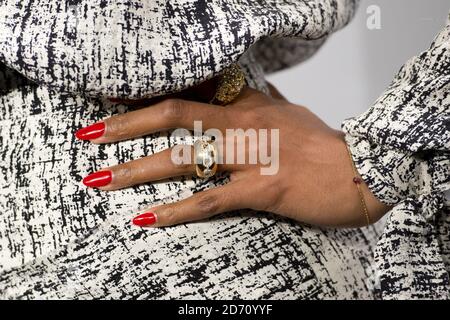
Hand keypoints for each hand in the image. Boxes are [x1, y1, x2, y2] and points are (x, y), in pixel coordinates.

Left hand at [77, 85, 388, 227]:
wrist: (364, 171)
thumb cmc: (324, 145)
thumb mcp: (290, 113)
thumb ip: (263, 100)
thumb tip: (247, 87)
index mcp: (250, 105)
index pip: (190, 91)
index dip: (149, 95)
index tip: (112, 101)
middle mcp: (245, 124)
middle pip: (175, 116)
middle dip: (126, 125)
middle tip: (88, 135)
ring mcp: (253, 155)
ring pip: (185, 157)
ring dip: (138, 168)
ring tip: (101, 180)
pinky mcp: (265, 189)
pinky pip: (213, 200)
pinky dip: (177, 211)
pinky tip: (147, 219)